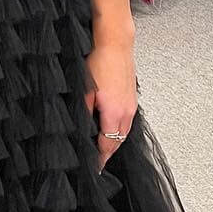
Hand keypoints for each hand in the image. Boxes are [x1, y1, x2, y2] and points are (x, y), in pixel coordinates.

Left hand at [84, 36, 137, 171]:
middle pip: (118, 142)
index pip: (107, 144)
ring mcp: (131, 105)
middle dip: (107, 153)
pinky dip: (119, 130)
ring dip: (114, 142)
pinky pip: (127, 122)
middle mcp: (126, 111)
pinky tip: (110, 128)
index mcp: (114, 112)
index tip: (93, 167)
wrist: (116, 44)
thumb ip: (83, 112)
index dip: (99, 158)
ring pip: (124, 132)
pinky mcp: (132, 98)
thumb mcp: (84, 90)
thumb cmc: (99, 62)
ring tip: (102, 149)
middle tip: (97, 162)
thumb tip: (80, 130)